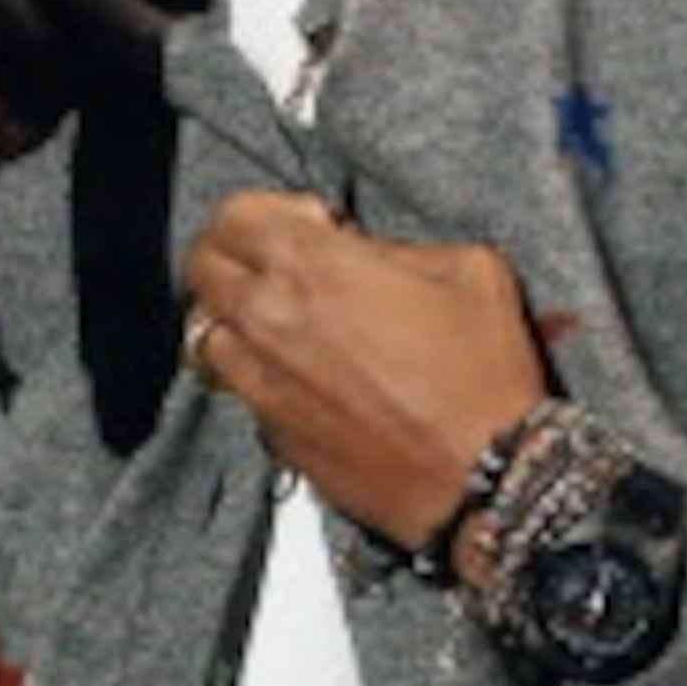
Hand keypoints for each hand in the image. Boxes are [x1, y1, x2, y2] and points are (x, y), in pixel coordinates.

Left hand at [182, 191, 541, 552]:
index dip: (265, 211)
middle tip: (272, 262)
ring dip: (236, 318)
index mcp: (312, 266)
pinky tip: (305, 376)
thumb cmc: (483, 379)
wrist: (485, 474)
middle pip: (201, 267)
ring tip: (281, 322)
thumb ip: (398, 248)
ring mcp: (261, 382)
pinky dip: (259, 375)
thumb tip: (366, 254)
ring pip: (207, 333)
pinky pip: (240, 389)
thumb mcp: (467, 270)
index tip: (301, 222)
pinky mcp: (271, 432)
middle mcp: (270, 320)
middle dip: (232, 254)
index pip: (234, 215)